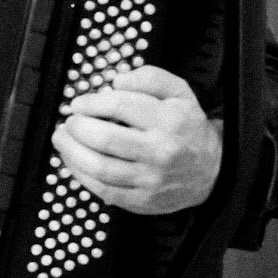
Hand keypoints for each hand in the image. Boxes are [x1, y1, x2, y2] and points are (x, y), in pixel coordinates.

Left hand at [51, 66, 221, 215]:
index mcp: (169, 120)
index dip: (91, 102)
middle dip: (77, 127)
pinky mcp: (142, 200)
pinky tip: (73, 162)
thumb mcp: (179, 91)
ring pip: (99, 168)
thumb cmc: (188, 128)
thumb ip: (149, 77)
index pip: (120, 105)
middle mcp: (160, 151)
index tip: (79, 103)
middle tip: (69, 121)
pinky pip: (103, 190)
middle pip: (105, 139)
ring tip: (62, 139)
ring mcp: (150, 179)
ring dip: (71, 152)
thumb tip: (117, 80)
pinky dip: (81, 175)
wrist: (214, 170)